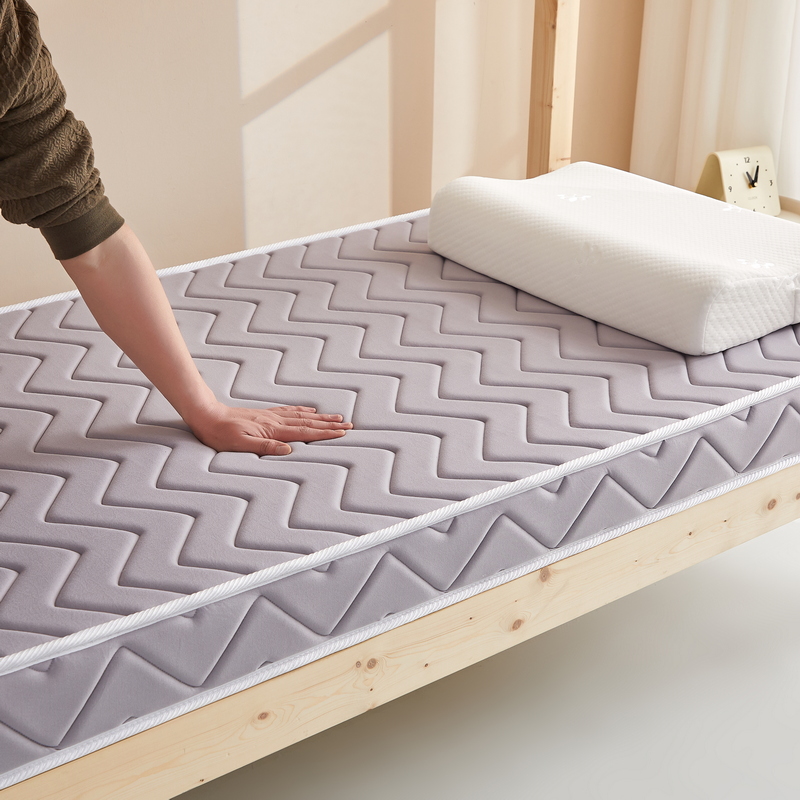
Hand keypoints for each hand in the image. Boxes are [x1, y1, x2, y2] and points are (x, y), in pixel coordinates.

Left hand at [185, 402, 352, 454]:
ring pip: (302, 416)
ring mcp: (271, 416)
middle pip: (309, 423)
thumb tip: (288, 450)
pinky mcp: (265, 414)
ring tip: (337, 417)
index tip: (342, 432)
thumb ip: (265, 447)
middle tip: (349, 425)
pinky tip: (310, 411)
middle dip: (330, 424)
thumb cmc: (220, 434)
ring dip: (321, 418)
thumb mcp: (240, 445)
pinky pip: (289, 411)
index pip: (304, 432)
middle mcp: (275, 421)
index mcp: (272, 431)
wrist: (207, 416)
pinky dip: (303, 411)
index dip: (325, 433)